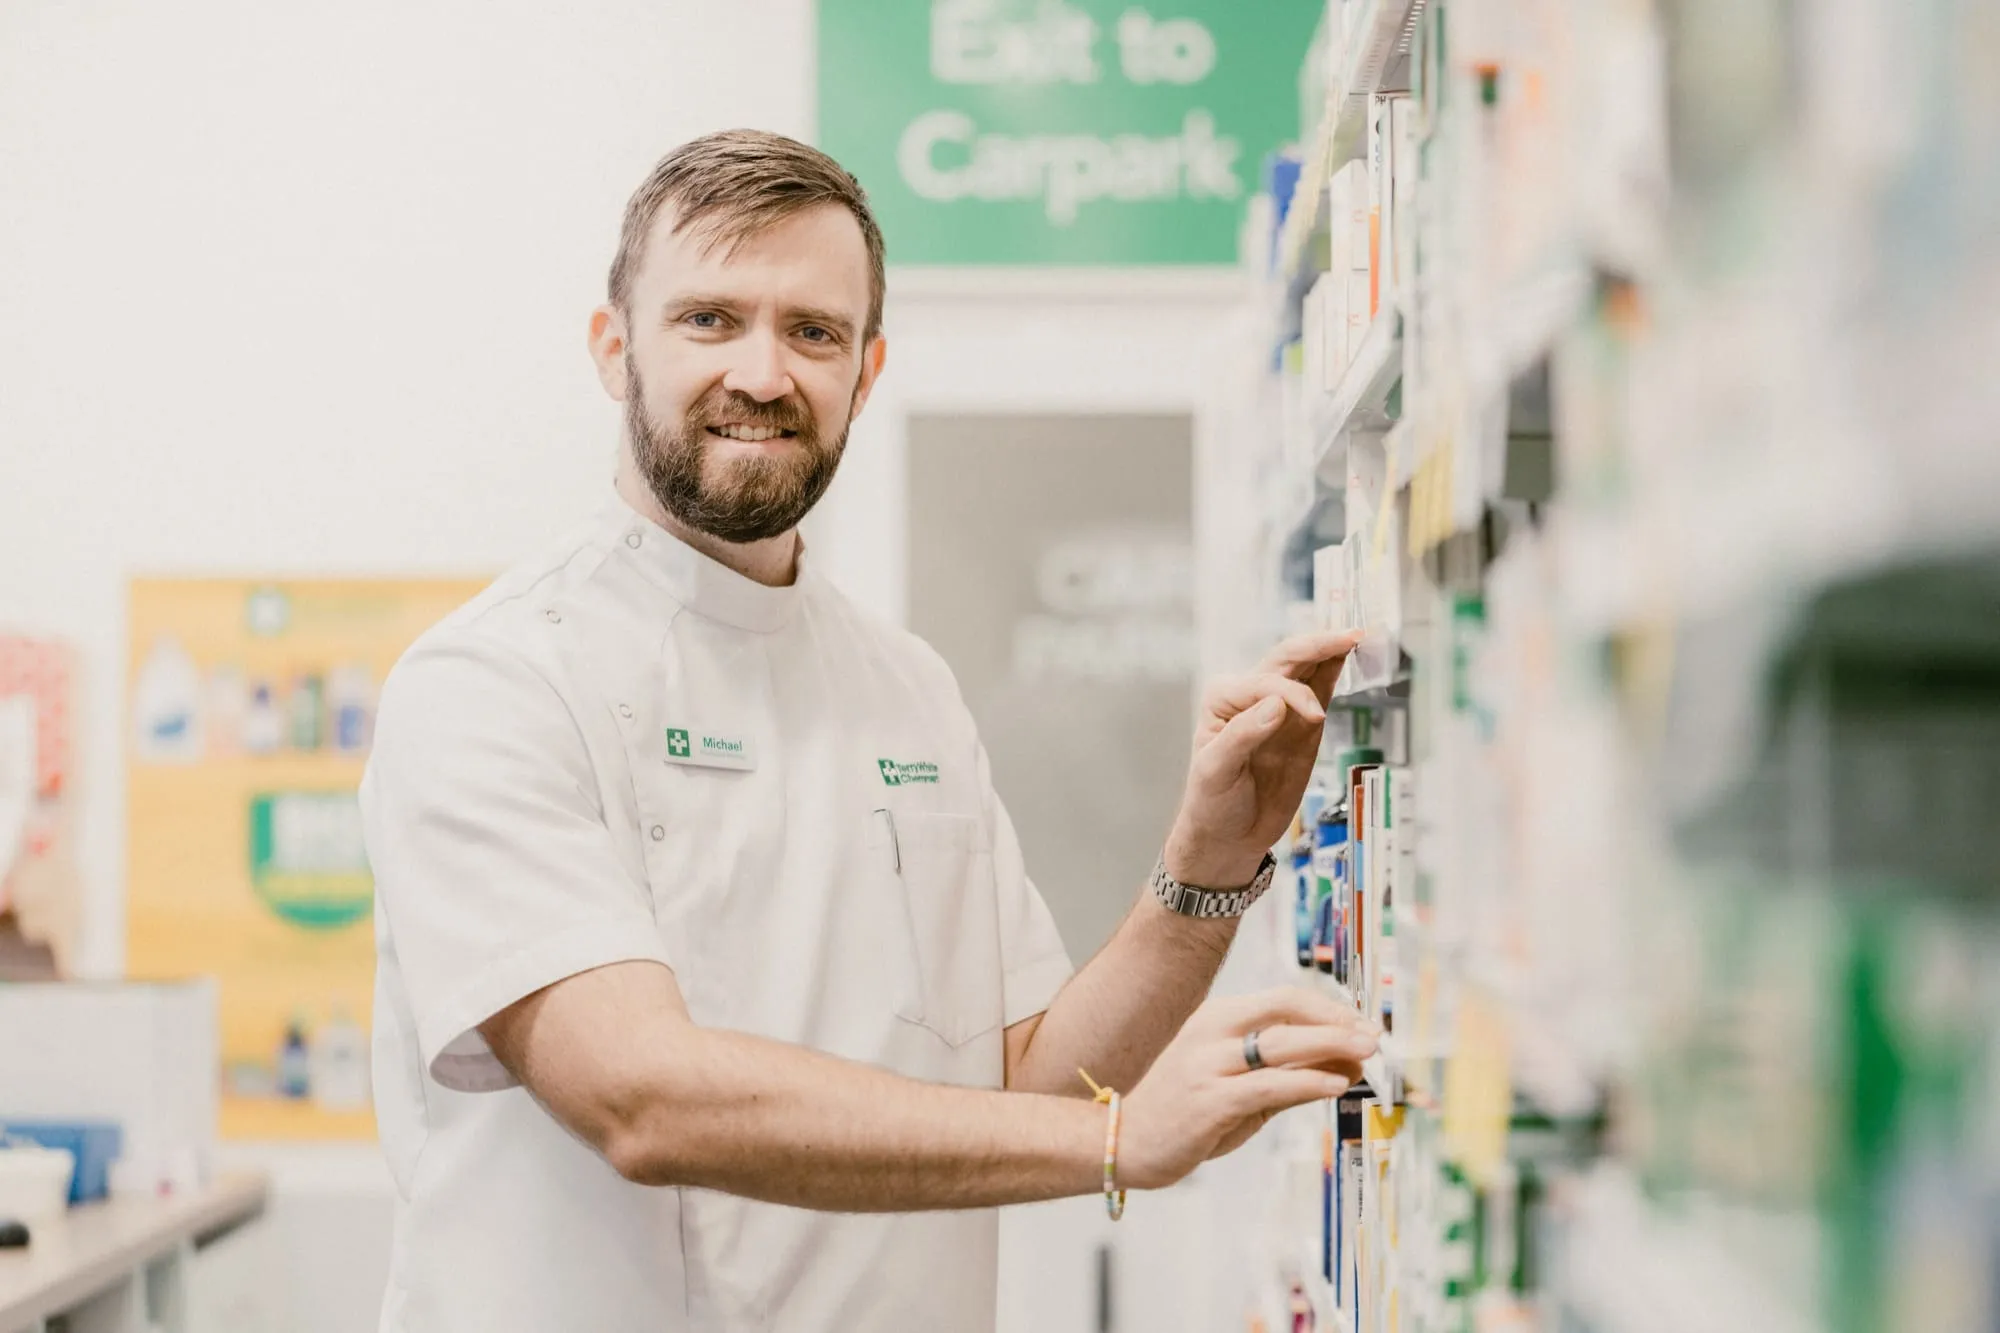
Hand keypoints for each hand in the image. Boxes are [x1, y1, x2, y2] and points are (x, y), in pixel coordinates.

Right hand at [1116, 986, 1376, 1190]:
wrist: (1124, 1141)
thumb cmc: (1185, 1113)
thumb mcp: (1239, 1088)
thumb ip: (1287, 1074)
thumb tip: (1347, 1064)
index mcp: (1218, 1019)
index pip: (1283, 999)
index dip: (1328, 1008)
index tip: (1362, 1024)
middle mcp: (1212, 1033)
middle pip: (1286, 1013)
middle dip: (1337, 1021)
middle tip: (1374, 1036)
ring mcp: (1208, 1064)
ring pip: (1281, 1044)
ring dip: (1330, 1045)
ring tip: (1366, 1054)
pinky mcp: (1209, 1100)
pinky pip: (1267, 1085)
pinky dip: (1306, 1081)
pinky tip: (1334, 1084)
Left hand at [1163, 630, 1360, 887]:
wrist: (1229, 836)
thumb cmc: (1212, 803)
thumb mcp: (1216, 772)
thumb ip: (1243, 735)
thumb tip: (1278, 702)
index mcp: (1223, 698)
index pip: (1266, 683)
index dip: (1293, 695)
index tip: (1314, 719)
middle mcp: (1249, 694)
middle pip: (1287, 659)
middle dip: (1318, 644)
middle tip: (1350, 635)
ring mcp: (1279, 707)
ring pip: (1306, 667)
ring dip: (1330, 648)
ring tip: (1357, 633)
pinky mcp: (1302, 725)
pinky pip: (1321, 689)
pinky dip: (1335, 670)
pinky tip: (1350, 653)